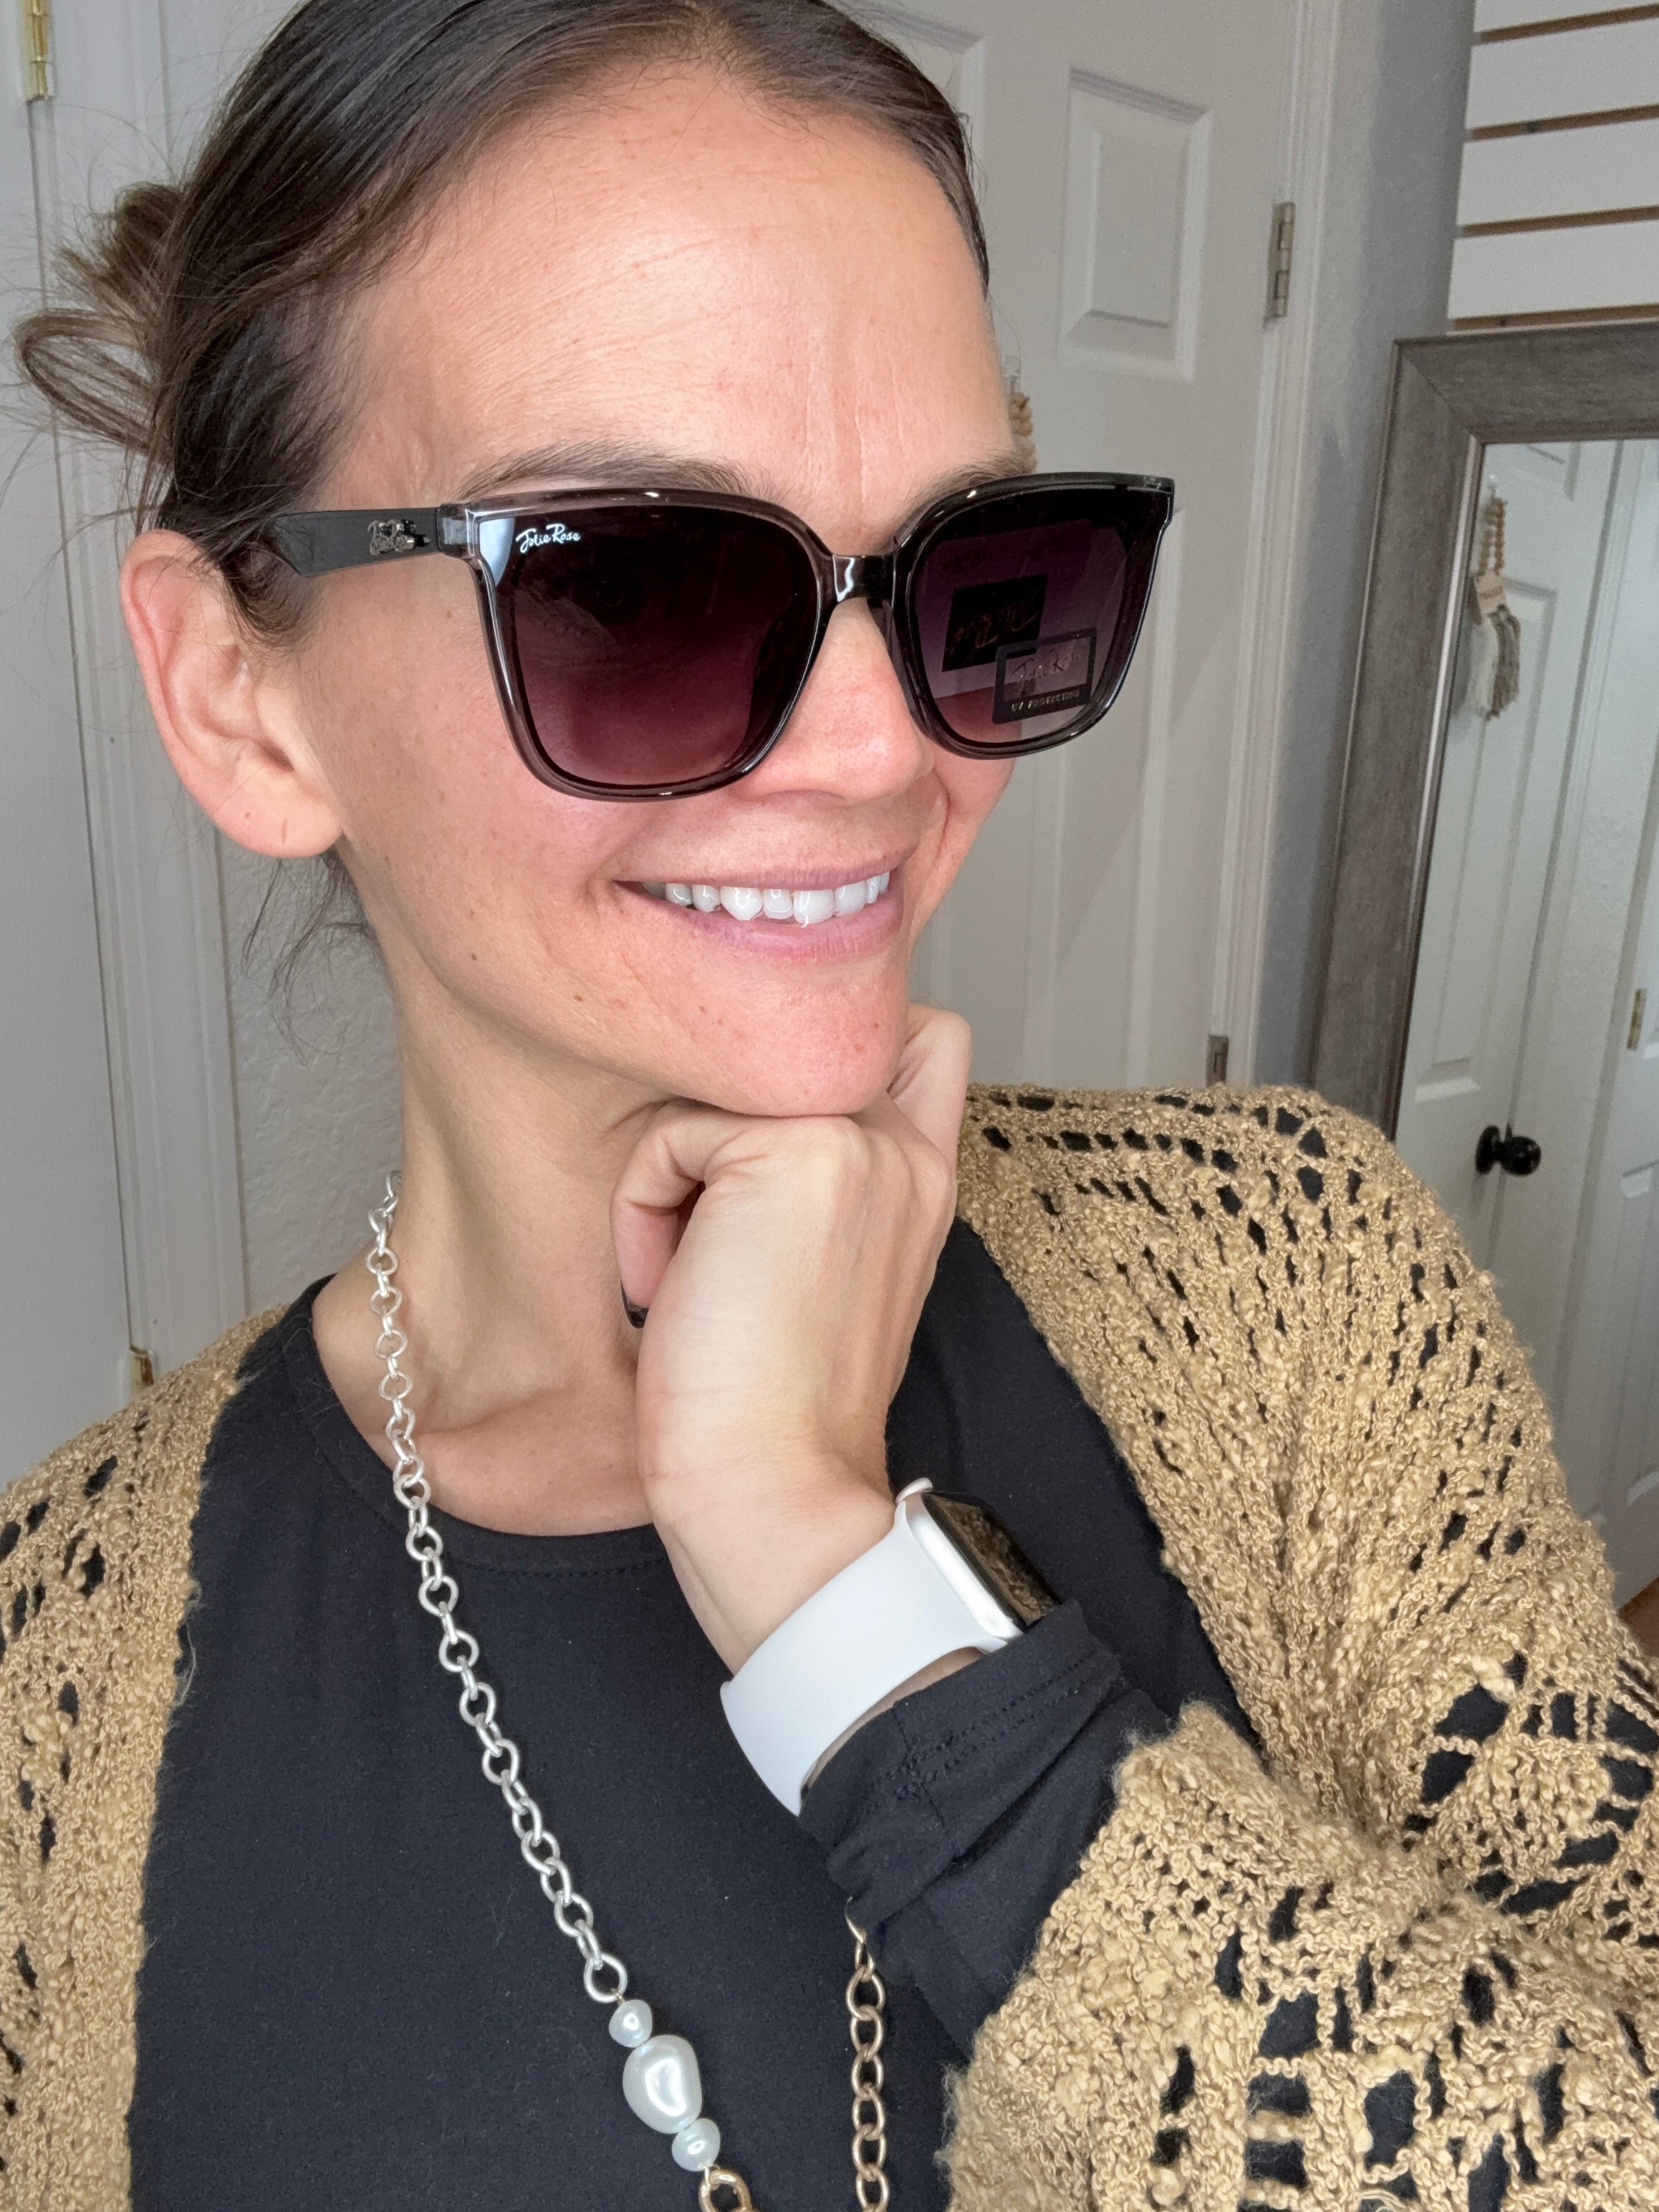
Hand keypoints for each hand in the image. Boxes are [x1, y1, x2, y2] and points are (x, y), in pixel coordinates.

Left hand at [611, 1006, 969, 1669]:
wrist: (775, 1494)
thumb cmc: (771, 1409)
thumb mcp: (817, 1273)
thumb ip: (818, 1180)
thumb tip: (734, 1125)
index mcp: (922, 1176)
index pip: (904, 1038)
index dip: (813, 1070)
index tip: (746, 1178)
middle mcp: (904, 1144)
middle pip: (782, 1045)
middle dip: (715, 1122)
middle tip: (708, 1233)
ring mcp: (857, 1140)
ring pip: (711, 1089)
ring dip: (672, 1175)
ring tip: (689, 1271)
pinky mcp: (792, 1151)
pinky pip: (670, 1135)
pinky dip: (644, 1210)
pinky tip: (669, 1288)